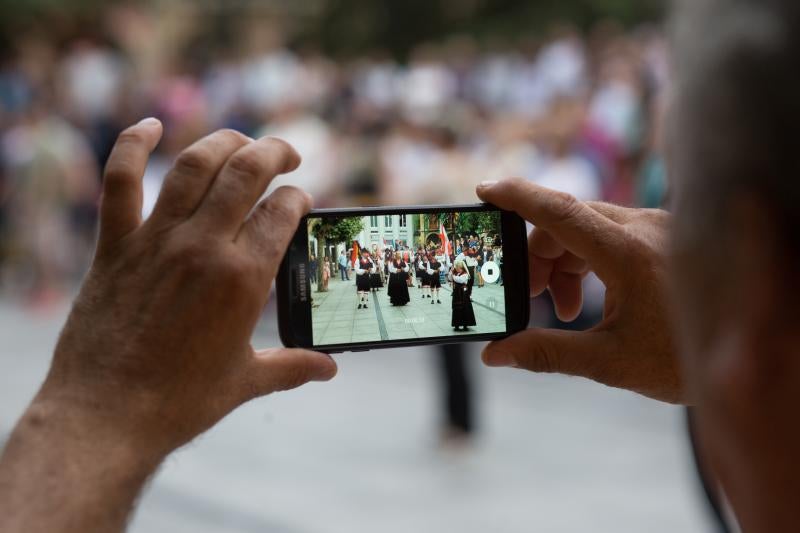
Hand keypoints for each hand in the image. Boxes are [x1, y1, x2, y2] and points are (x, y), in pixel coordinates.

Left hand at [42, 119, 336, 454]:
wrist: (106, 416)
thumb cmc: (180, 402)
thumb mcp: (246, 381)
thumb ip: (292, 367)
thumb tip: (328, 369)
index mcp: (243, 278)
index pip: (282, 212)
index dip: (298, 197)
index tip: (301, 201)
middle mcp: (203, 248)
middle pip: (247, 172)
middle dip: (274, 152)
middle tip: (286, 155)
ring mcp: (156, 241)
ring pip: (193, 165)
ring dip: (223, 143)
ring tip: (240, 142)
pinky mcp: (115, 246)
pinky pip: (120, 182)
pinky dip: (131, 146)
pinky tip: (149, 126)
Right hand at [476, 178, 680, 403]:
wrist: (744, 355)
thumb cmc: (684, 360)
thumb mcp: (611, 362)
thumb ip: (548, 352)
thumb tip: (496, 355)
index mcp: (629, 254)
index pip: (560, 211)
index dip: (517, 197)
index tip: (484, 190)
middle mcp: (644, 228)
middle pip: (566, 221)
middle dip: (538, 257)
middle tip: (530, 298)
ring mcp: (656, 228)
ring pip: (586, 226)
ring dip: (562, 262)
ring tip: (566, 310)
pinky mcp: (662, 236)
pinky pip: (608, 233)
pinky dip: (586, 260)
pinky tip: (590, 299)